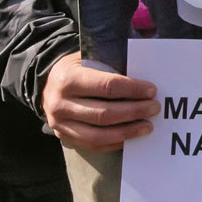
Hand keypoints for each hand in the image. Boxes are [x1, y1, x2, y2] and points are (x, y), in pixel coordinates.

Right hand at [39, 52, 158, 151]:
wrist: (48, 84)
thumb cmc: (78, 67)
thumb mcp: (90, 57)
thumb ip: (112, 65)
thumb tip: (144, 75)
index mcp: (69, 79)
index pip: (107, 86)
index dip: (132, 89)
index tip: (152, 90)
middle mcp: (60, 104)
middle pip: (104, 113)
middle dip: (134, 111)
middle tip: (154, 108)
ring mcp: (60, 124)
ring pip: (98, 134)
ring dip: (127, 131)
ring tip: (147, 126)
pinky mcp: (64, 137)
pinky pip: (92, 145)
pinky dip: (114, 142)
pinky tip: (131, 136)